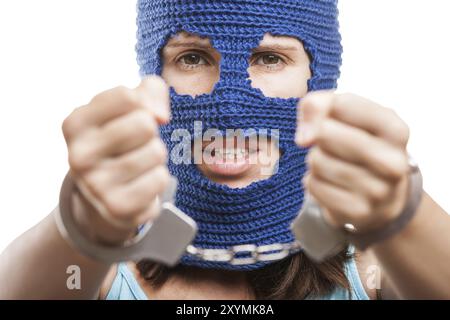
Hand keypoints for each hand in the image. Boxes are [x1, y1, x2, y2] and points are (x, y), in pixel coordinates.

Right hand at [62, 76, 170, 243]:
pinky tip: (141, 183)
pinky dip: (159, 179)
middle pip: (145, 124)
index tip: (132, 118)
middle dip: (150, 133)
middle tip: (135, 145)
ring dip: (155, 157)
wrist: (104, 195)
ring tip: (137, 164)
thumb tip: (160, 116)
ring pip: (156, 151)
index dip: (141, 105)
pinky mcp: (118, 207)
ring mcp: (96, 184)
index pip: (127, 96)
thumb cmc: (120, 141)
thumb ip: (149, 90)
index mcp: (75, 124)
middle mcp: (78, 155)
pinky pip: (161, 179)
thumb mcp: (128, 107)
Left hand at [296, 91, 410, 232]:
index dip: (324, 108)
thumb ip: (319, 105)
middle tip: (328, 144)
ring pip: (317, 161)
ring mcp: (377, 191)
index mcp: (396, 129)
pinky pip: (313, 185)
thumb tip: (303, 138)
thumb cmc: (358, 144)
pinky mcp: (357, 212)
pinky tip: (329, 182)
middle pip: (325, 133)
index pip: (342, 104)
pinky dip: (313, 181)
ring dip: (315, 160)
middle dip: (318, 136)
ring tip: (332, 164)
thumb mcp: (347, 115)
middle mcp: (393, 161)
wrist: (382, 196)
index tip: (327, 118)